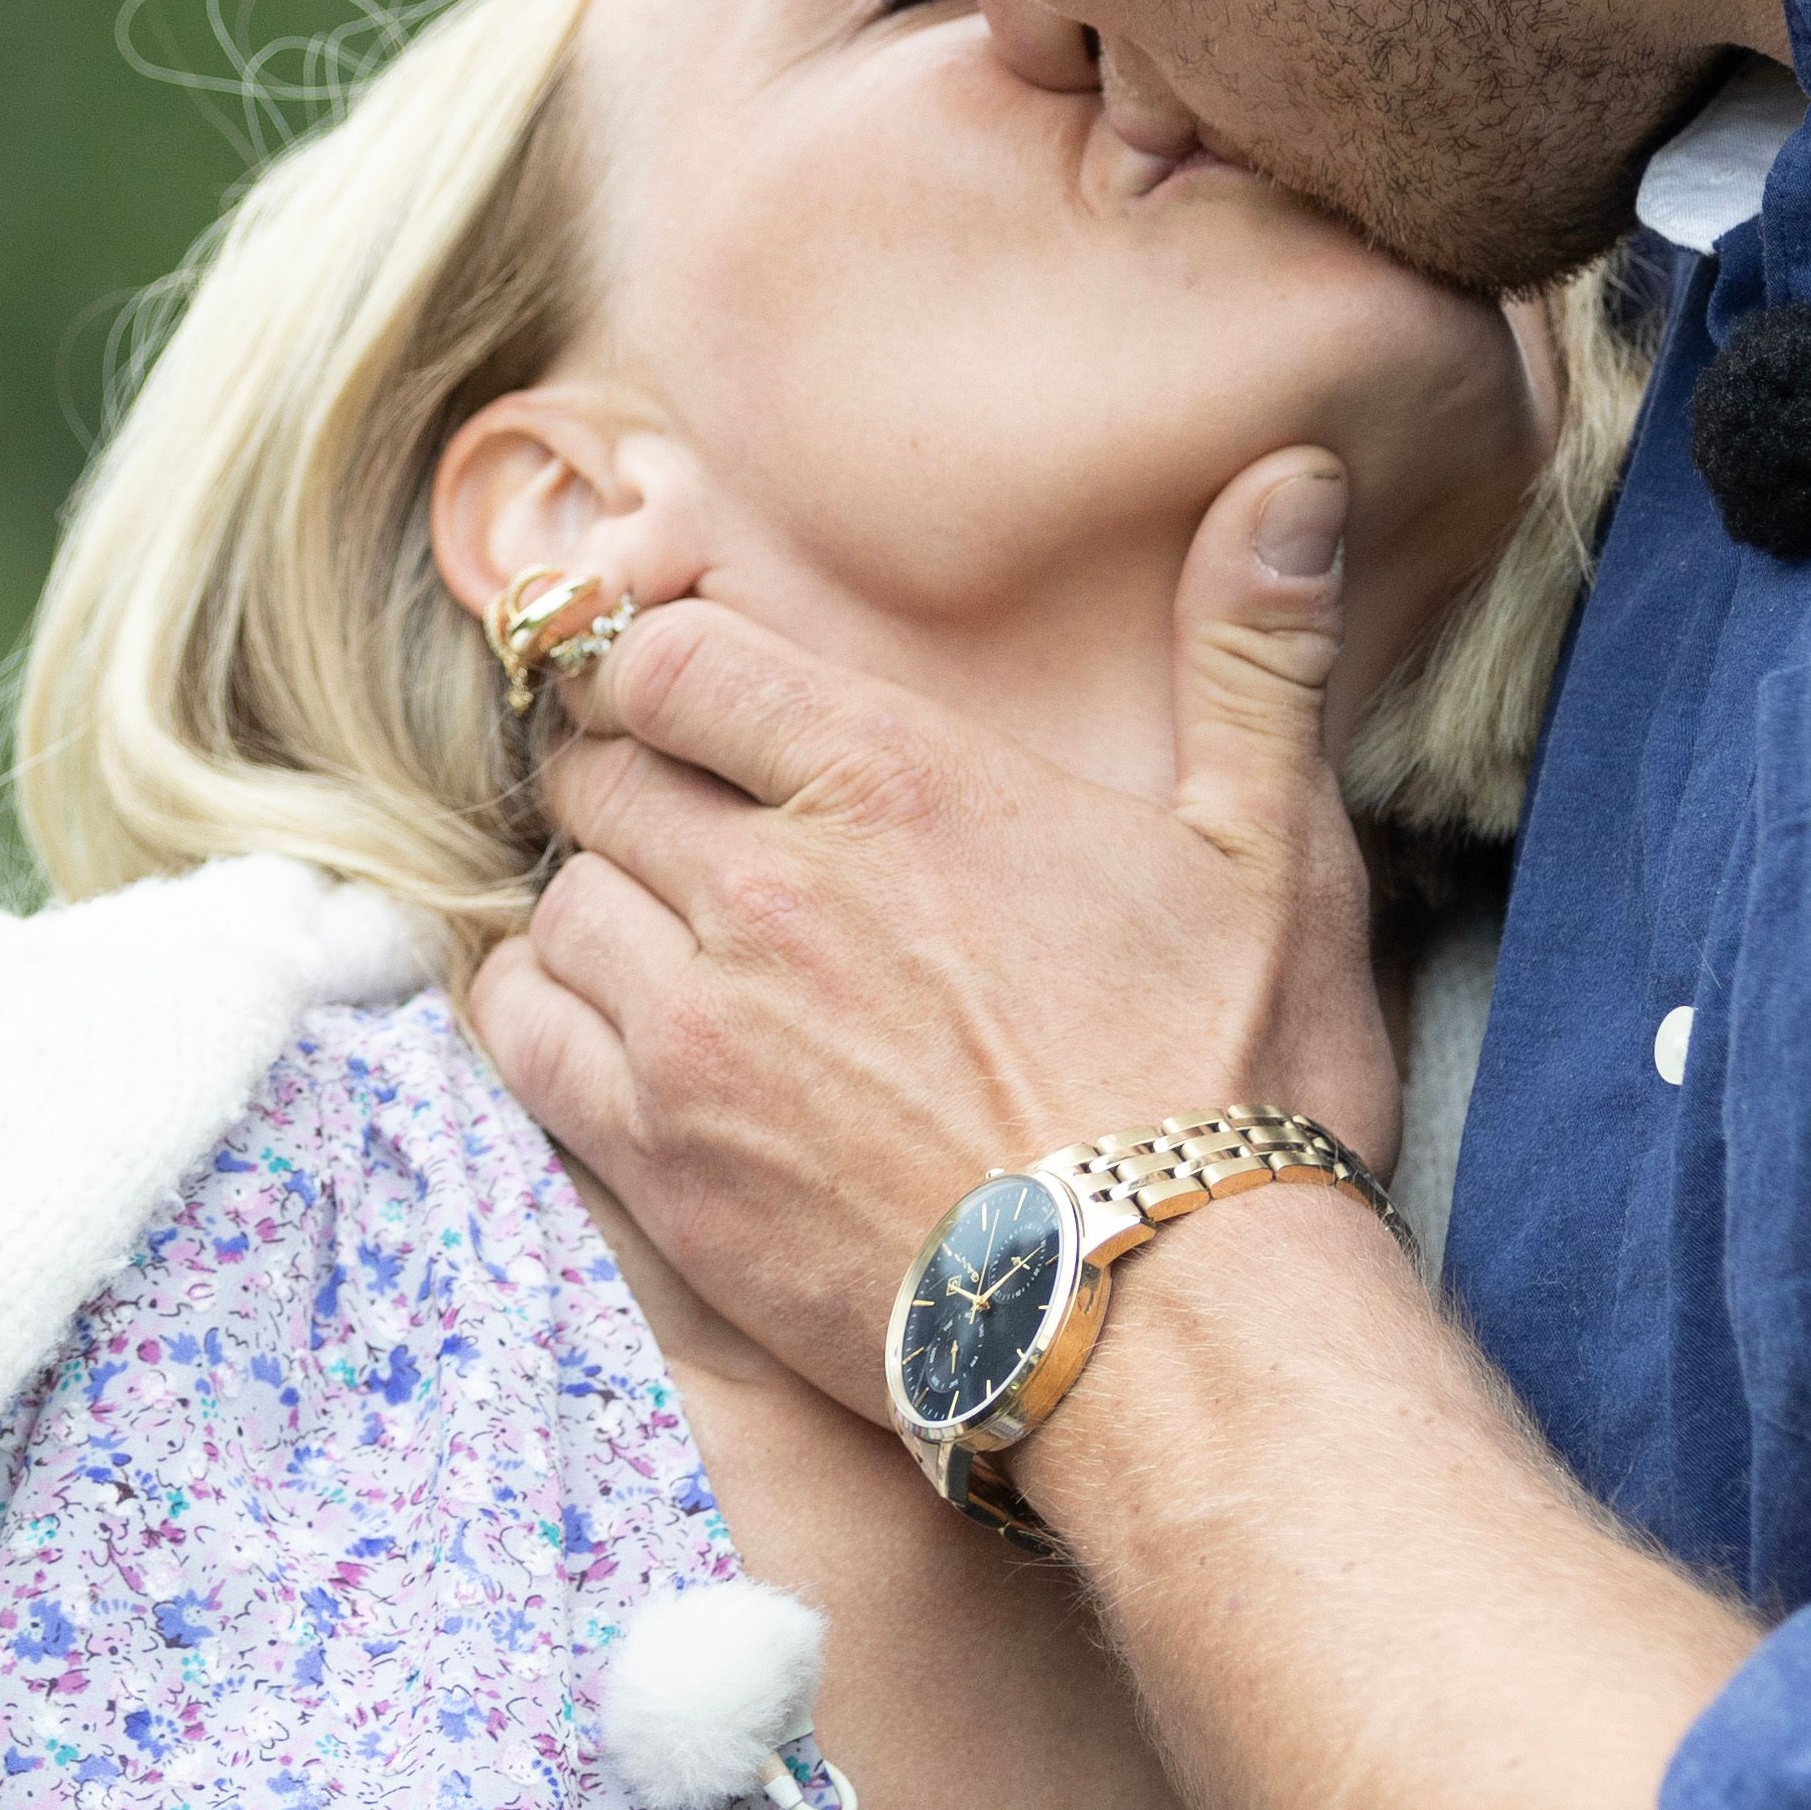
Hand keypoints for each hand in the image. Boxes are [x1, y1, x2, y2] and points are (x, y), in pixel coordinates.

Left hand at [471, 450, 1405, 1392]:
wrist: (1182, 1333)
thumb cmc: (1237, 1091)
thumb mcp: (1273, 849)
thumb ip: (1251, 650)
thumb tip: (1288, 476)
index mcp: (893, 779)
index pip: (674, 660)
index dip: (664, 671)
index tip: (685, 702)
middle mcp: (767, 884)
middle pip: (597, 776)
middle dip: (626, 782)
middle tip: (676, 823)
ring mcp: (698, 1029)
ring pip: (555, 906)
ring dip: (592, 907)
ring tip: (656, 939)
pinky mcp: (661, 1162)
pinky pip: (521, 1039)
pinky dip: (539, 1016)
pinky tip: (599, 1026)